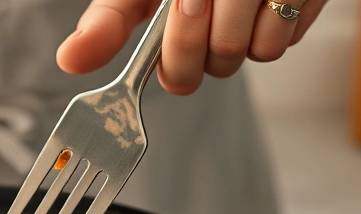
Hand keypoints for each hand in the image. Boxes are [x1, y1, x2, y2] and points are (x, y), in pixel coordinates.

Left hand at [57, 0, 326, 94]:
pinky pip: (290, 39)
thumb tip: (70, 60)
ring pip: (261, 53)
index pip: (180, 54)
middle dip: (205, 52)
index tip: (168, 50)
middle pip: (222, 58)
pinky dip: (274, 30)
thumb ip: (108, 22)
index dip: (174, 60)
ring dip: (242, 44)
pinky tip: (259, 6)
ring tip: (231, 12)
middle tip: (200, 22)